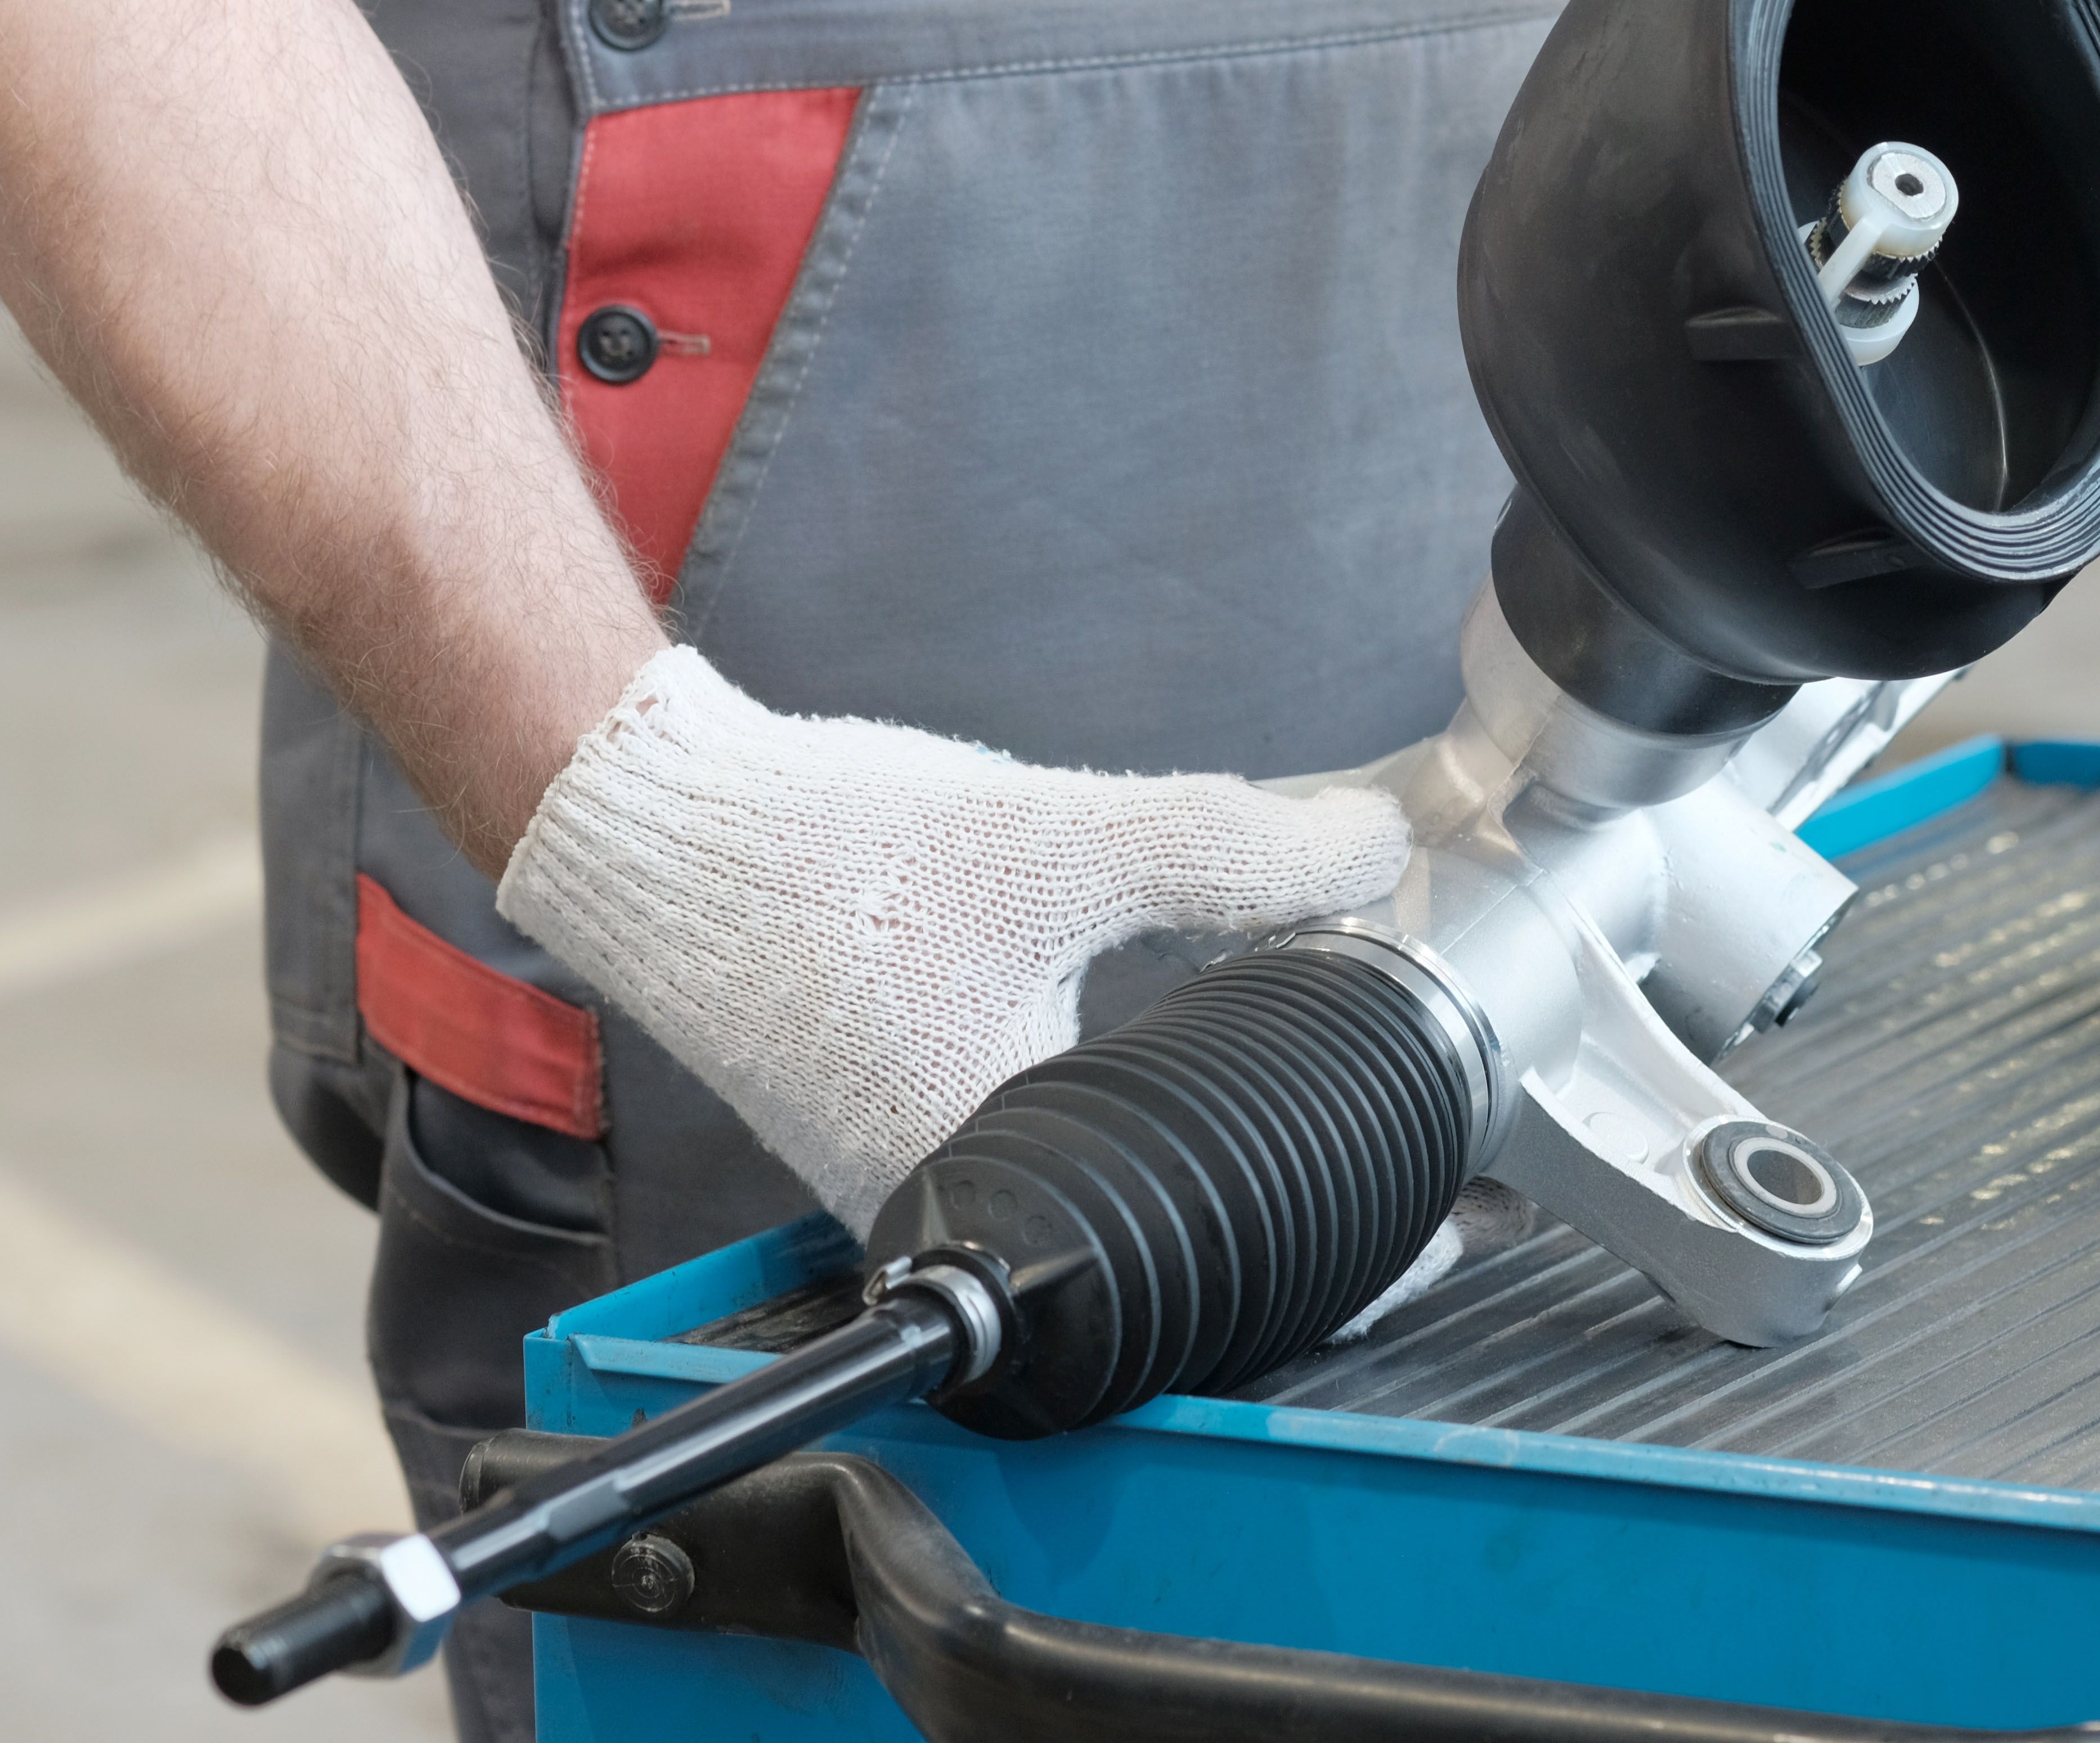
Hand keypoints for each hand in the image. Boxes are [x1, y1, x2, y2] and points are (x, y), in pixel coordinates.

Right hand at [497, 648, 1413, 1233]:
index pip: (1198, 1269)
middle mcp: (951, 1210)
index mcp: (991, 1185)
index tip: (1438, 1221)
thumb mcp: (1053, 842)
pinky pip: (1048, 1152)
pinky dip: (1124, 1112)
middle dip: (1284, 1199)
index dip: (1330, 1249)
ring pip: (1106, 1196)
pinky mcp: (902, 1125)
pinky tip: (1183, 1060)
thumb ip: (1224, 849)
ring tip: (1319, 1100)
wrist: (661, 831)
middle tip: (1411, 1158)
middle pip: (1163, 1247)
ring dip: (1203, 1151)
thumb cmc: (813, 855)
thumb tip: (1371, 850)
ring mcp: (920, 1177)